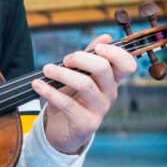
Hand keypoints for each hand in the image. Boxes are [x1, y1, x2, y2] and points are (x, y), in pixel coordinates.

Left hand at [36, 35, 138, 154]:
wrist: (63, 130)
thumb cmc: (73, 98)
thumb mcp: (80, 76)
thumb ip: (90, 57)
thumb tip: (106, 36)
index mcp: (111, 80)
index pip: (128, 65)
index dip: (116, 53)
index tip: (98, 48)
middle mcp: (110, 94)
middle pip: (103, 69)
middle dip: (80, 58)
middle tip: (65, 59)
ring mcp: (99, 109)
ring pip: (85, 84)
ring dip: (62, 74)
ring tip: (47, 70)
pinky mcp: (86, 123)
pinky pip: (68, 104)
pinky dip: (50, 91)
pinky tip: (38, 85)